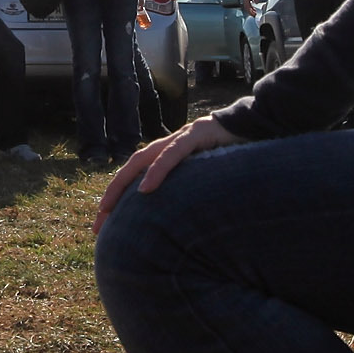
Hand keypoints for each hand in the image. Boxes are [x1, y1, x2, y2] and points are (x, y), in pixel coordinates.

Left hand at [96, 116, 241, 229]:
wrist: (255, 124)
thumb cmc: (233, 154)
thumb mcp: (206, 178)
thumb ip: (189, 192)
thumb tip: (180, 226)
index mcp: (169, 156)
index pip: (135, 177)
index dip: (118, 199)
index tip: (105, 228)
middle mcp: (168, 145)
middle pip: (130, 170)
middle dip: (111, 196)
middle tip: (97, 224)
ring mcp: (180, 138)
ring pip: (142, 160)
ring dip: (123, 185)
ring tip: (109, 208)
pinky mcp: (195, 135)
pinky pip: (171, 154)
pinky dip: (157, 171)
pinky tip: (146, 189)